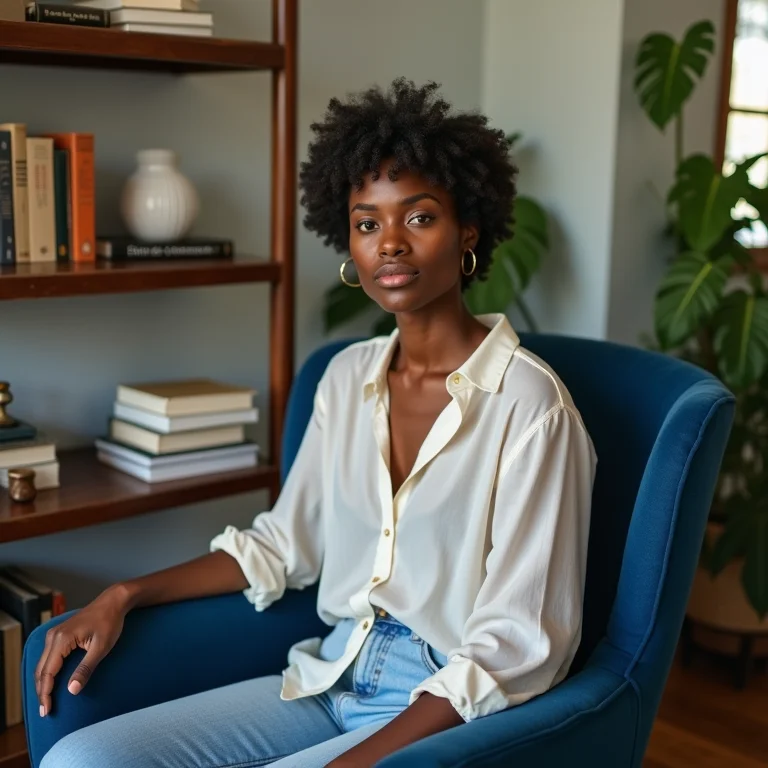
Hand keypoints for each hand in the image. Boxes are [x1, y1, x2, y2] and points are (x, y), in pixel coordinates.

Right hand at [35, 584, 130, 716]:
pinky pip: (48, 657)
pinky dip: (47, 672)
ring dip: (43, 683)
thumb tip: (71, 690)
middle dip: (42, 692)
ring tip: (46, 701)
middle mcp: (53, 636)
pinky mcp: (59, 634)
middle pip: (41, 670)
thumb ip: (85, 669)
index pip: (47, 673)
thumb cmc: (110, 622)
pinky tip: (50, 683)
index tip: (47, 710)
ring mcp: (54, 634)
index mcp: (61, 639)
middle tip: (45, 711)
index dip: (46, 693)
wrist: (113, 602)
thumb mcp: (101, 648)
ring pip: (42, 664)